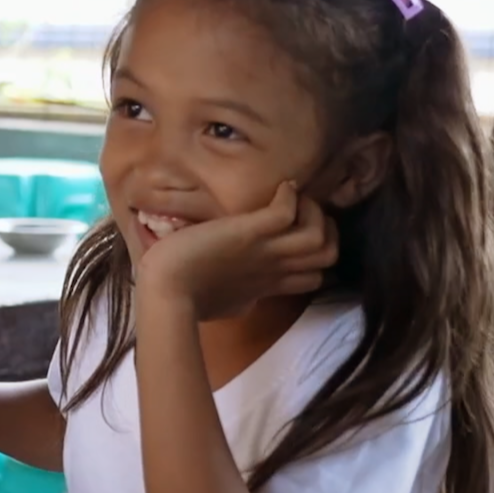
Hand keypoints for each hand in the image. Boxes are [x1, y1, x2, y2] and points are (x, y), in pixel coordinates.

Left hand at [136, 182, 337, 321]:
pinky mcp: (249, 233)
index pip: (313, 277)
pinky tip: (281, 189)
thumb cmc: (184, 299)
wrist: (166, 292)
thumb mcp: (226, 303)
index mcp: (266, 285)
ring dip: (313, 213)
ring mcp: (265, 251)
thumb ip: (242, 296)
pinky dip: (289, 196)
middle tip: (303, 214)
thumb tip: (246, 296)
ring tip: (295, 200)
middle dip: (325, 231)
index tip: (297, 237)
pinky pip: (286, 212)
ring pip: (319, 237)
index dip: (314, 257)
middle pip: (327, 255)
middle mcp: (273, 269)